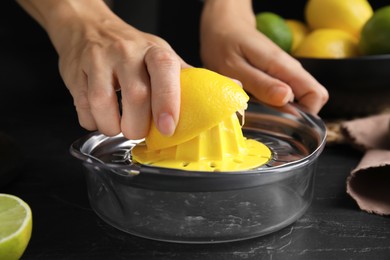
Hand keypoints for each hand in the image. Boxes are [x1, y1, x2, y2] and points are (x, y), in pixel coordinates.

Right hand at [17, 0, 188, 138]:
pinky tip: (100, 118)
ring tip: (118, 126)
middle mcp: (125, 52)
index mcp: (153, 50)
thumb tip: (216, 95)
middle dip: (137, 126)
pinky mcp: (75, 73)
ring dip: (112, 127)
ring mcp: (98, 61)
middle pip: (135, 96)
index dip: (168, 101)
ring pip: (103, 104)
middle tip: (138, 132)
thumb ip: (183, 77)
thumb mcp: (160, 54)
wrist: (89, 27)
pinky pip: (82, 108)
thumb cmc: (131, 48)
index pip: (164, 70)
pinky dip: (92, 122)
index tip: (168, 127)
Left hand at [200, 0, 327, 113]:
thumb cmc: (223, 44)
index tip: (284, 125)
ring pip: (297, 99)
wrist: (222, 25)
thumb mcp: (235, 67)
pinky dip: (273, 106)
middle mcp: (289, 70)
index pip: (317, 95)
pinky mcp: (275, 76)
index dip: (306, 114)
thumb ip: (260, 83)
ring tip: (257, 114)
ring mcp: (283, 73)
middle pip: (310, 99)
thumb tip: (286, 98)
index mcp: (284, 67)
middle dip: (295, 117)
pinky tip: (255, 106)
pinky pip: (284, 95)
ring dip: (282, 112)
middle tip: (268, 122)